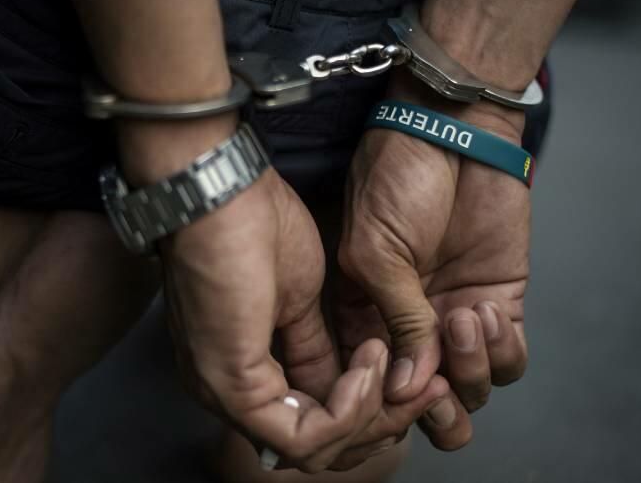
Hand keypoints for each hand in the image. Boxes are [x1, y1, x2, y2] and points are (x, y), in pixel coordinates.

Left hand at [162, 161, 414, 471]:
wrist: (221, 188)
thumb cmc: (254, 224)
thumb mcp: (301, 301)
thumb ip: (318, 351)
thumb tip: (344, 386)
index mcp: (243, 373)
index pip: (311, 429)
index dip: (369, 413)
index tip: (415, 376)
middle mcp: (229, 395)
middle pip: (318, 450)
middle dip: (380, 423)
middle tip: (419, 380)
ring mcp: (225, 394)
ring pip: (313, 452)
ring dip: (370, 414)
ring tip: (386, 358)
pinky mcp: (233, 386)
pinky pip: (304, 436)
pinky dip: (350, 409)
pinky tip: (369, 362)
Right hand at [335, 80, 530, 448]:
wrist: (452, 132)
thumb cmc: (394, 181)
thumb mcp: (376, 253)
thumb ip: (396, 321)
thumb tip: (408, 389)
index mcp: (363, 318)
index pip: (374, 385)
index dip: (386, 403)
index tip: (397, 392)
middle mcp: (409, 328)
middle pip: (425, 403)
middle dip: (433, 408)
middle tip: (436, 384)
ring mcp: (454, 318)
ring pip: (470, 390)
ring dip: (469, 369)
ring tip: (462, 316)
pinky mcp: (500, 304)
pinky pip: (509, 361)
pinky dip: (501, 351)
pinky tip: (484, 308)